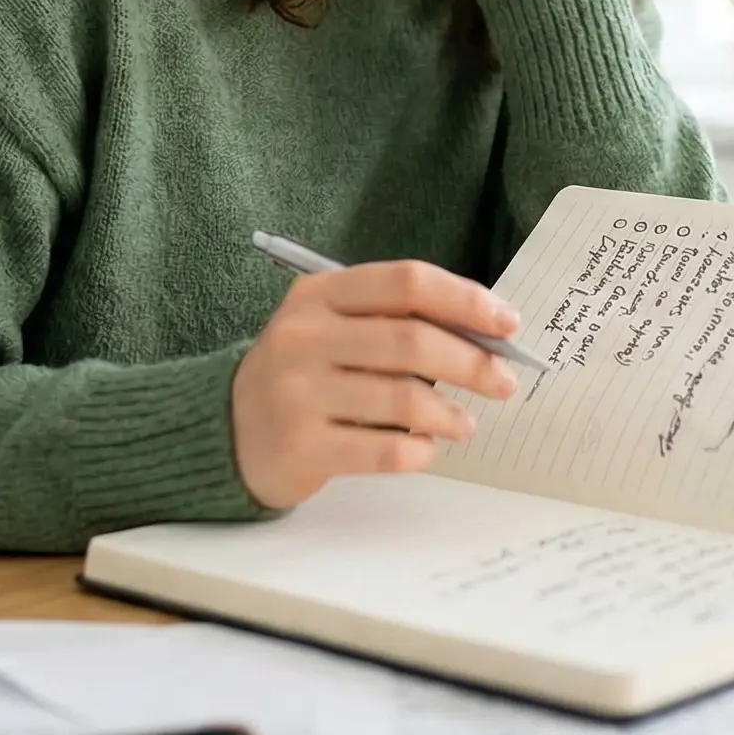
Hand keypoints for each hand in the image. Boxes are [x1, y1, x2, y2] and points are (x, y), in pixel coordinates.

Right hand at [229, 259, 522, 508]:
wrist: (225, 430)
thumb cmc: (304, 372)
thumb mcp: (332, 327)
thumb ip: (394, 321)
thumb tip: (486, 335)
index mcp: (318, 294)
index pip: (406, 283)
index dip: (466, 300)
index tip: (508, 323)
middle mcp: (303, 337)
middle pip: (411, 341)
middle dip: (472, 362)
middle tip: (504, 382)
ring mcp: (298, 393)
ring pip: (404, 399)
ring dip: (450, 415)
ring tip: (465, 424)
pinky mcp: (301, 447)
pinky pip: (385, 451)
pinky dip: (419, 451)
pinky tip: (425, 450)